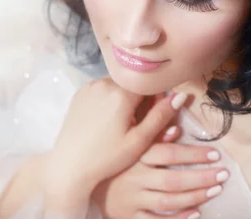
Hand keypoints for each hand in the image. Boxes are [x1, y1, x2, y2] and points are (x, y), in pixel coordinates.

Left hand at [44, 76, 187, 202]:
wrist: (69, 166)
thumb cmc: (107, 158)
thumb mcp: (139, 141)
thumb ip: (161, 116)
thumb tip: (180, 95)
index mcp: (120, 93)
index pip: (149, 84)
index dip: (156, 98)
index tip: (154, 116)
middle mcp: (103, 83)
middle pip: (133, 83)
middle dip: (140, 99)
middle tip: (139, 123)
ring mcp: (89, 87)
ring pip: (118, 85)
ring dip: (125, 98)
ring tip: (123, 123)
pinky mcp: (79, 93)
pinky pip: (102, 89)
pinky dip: (110, 99)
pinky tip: (108, 120)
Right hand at [92, 127, 229, 218]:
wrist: (83, 183)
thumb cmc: (113, 158)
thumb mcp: (130, 140)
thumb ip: (153, 127)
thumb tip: (176, 112)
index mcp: (134, 156)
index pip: (168, 154)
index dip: (193, 153)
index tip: (215, 153)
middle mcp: (133, 178)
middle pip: (172, 180)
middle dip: (201, 177)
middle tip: (223, 173)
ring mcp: (132, 200)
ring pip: (168, 201)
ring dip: (195, 196)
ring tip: (215, 189)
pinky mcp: (129, 216)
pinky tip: (196, 213)